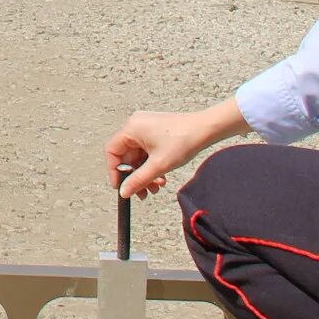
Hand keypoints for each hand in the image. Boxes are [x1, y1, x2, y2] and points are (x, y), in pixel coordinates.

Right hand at [104, 100, 247, 199]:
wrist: (206, 129)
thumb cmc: (183, 140)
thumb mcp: (158, 165)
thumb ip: (138, 180)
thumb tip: (124, 192)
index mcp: (131, 128)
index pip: (112, 151)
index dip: (114, 171)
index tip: (121, 186)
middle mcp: (136, 125)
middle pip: (126, 155)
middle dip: (135, 176)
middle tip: (142, 192)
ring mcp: (146, 127)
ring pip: (138, 156)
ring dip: (145, 173)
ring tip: (155, 187)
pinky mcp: (155, 132)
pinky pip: (146, 151)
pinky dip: (151, 165)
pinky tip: (161, 177)